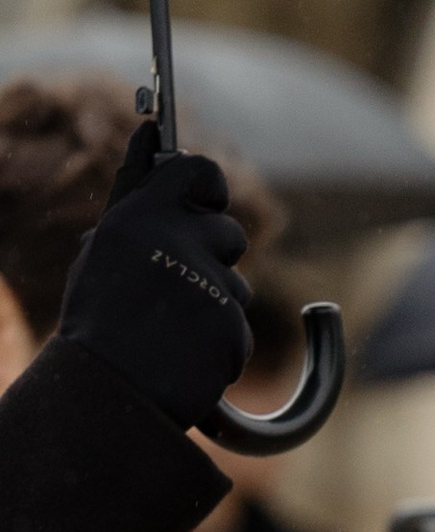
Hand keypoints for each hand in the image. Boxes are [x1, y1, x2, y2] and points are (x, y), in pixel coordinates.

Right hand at [58, 127, 249, 430]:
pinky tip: (185, 357)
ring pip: (238, 286)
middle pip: (230, 232)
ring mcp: (207, 286)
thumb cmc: (98, 323)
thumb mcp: (103, 254)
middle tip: (182, 285)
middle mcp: (177, 243)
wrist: (107, 392)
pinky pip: (238, 330)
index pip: (199, 171)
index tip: (207, 199)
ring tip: (172, 330)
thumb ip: (137, 207)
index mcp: (141, 217)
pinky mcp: (230, 327)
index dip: (209, 185)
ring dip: (216, 305)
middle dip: (216, 257)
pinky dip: (220, 346)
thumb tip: (155, 138)